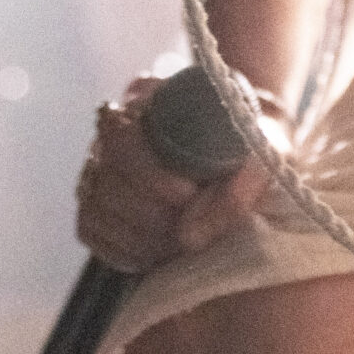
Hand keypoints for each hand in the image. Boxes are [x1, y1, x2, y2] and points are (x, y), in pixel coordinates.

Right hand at [74, 76, 280, 272]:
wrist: (241, 153)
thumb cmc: (250, 147)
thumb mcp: (261, 157)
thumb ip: (238, 191)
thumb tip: (189, 238)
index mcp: (145, 101)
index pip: (120, 135)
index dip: (149, 173)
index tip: (188, 195)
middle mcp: (112, 133)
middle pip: (106, 179)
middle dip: (148, 213)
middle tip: (186, 229)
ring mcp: (99, 168)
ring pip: (96, 208)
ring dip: (139, 236)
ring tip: (178, 243)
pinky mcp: (97, 202)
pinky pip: (92, 231)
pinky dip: (123, 250)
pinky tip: (157, 252)